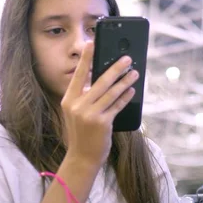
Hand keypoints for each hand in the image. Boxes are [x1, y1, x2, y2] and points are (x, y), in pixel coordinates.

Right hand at [60, 41, 138, 168]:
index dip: (86, 59)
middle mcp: (77, 106)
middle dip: (115, 68)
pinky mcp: (102, 123)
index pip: (78, 75)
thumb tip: (101, 78)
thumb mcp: (76, 113)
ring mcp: (89, 115)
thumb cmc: (82, 133)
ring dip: (125, 81)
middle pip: (99, 81)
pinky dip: (125, 97)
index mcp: (68, 100)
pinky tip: (132, 91)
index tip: (92, 44)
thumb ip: (84, 97)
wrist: (82, 157)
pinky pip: (116, 106)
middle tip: (127, 58)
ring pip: (111, 92)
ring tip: (134, 73)